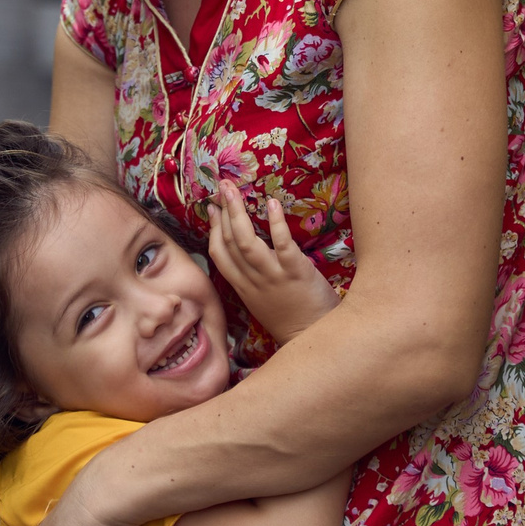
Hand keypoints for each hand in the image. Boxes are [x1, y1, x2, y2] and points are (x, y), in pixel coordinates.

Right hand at [206, 180, 339, 342]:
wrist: (312, 339)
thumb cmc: (291, 319)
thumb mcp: (263, 301)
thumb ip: (253, 278)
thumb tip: (249, 252)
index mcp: (242, 287)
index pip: (218, 254)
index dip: (213, 228)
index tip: (212, 208)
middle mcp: (252, 281)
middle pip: (230, 242)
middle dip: (224, 211)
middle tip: (223, 186)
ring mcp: (273, 277)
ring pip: (246, 242)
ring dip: (238, 213)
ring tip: (235, 190)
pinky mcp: (296, 273)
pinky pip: (281, 245)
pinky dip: (275, 223)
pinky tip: (272, 204)